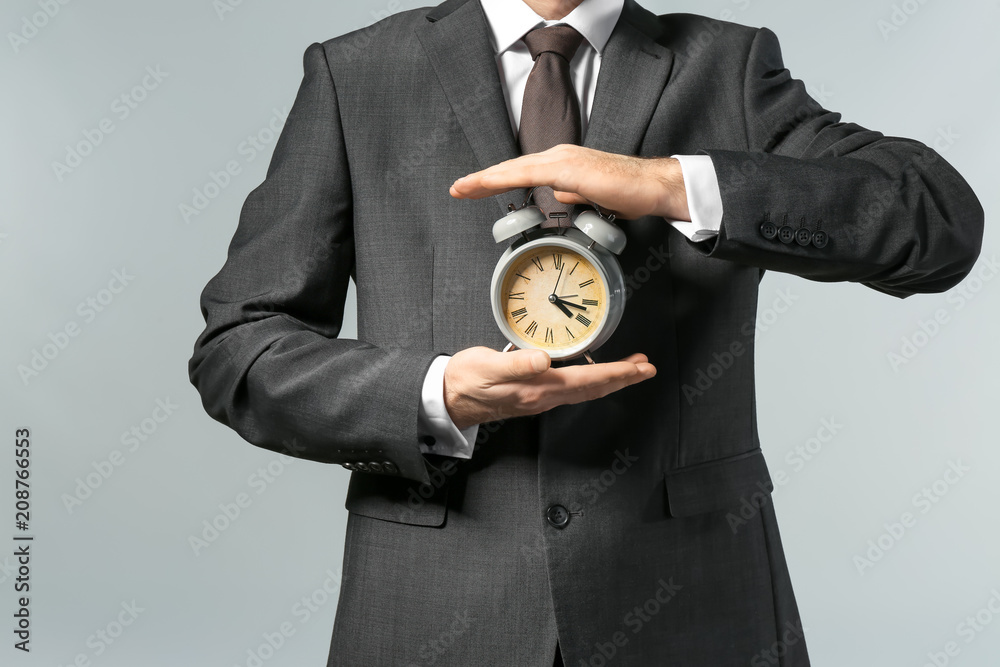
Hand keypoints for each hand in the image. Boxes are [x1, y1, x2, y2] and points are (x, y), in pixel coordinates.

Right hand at [442, 346, 655, 429]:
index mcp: (537, 388)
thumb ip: (516, 365)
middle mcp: (543, 396)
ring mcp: (540, 398)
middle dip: (622, 378)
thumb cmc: (465, 380)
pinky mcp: (534, 394)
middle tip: (645, 368)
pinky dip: (591, 380)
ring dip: (610, 379)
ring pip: (585, 390)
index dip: (616, 373)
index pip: (587, 379)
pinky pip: (572, 390)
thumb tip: (544, 361)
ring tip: (629, 369)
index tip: (639, 368)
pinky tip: (593, 374)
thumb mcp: (487, 366)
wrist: (447, 398)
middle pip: (592, 388)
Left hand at [450, 144, 689, 220]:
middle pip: (512, 168)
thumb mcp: (592, 196)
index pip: (522, 172)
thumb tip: (560, 197)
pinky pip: (529, 173)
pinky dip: (505, 178)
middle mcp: (560, 156)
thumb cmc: (628, 191)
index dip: (496, 180)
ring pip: (515, 168)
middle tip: (458, 188)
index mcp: (563, 163)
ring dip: (486, 179)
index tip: (473, 189)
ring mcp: (563, 160)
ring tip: (463, 188)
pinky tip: (489, 184)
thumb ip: (573, 193)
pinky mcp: (569, 168)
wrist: (652, 185)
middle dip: (482, 179)